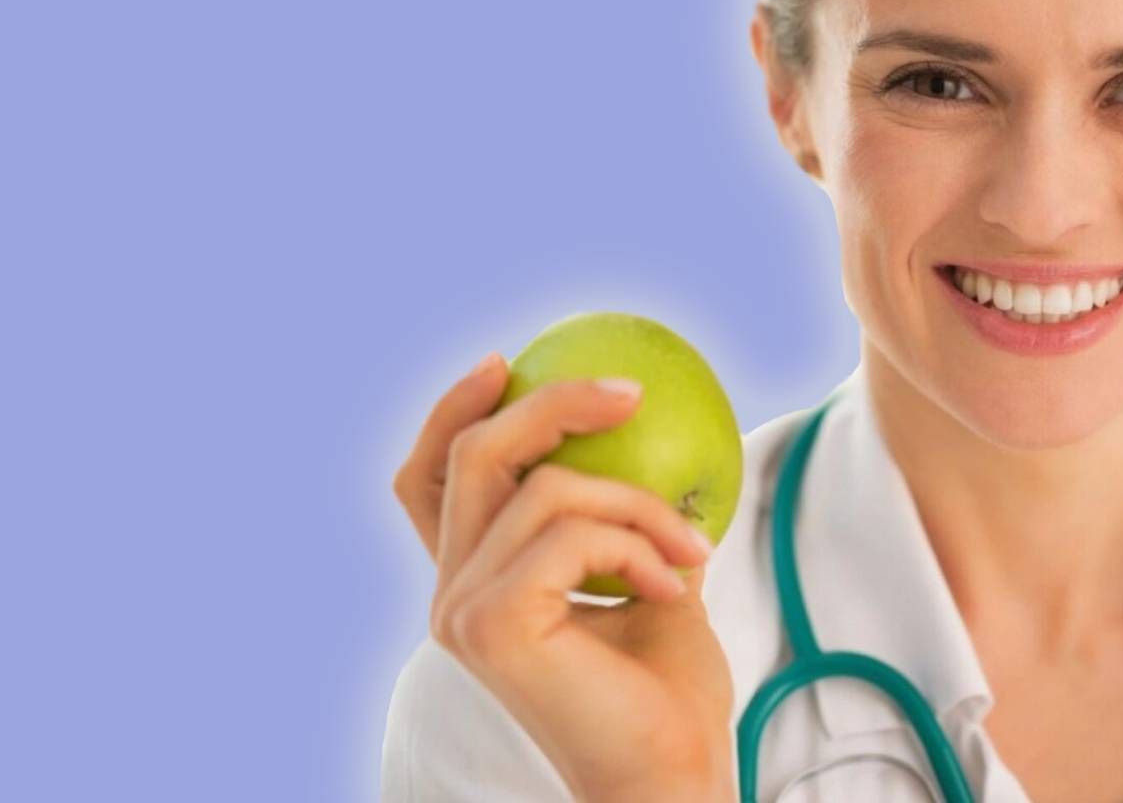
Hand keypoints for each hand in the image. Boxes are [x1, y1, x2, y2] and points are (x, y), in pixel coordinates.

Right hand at [393, 353, 736, 800]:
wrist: (672, 774)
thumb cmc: (666, 691)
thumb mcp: (648, 575)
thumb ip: (626, 517)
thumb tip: (656, 438)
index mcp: (477, 583)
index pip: (430, 483)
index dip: (451, 413)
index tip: (503, 362)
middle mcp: (453, 595)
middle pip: (472, 457)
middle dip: (550, 405)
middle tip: (630, 392)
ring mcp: (463, 611)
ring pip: (544, 488)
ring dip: (638, 505)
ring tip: (692, 549)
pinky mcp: (491, 624)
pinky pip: (571, 534)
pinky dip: (637, 546)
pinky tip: (677, 586)